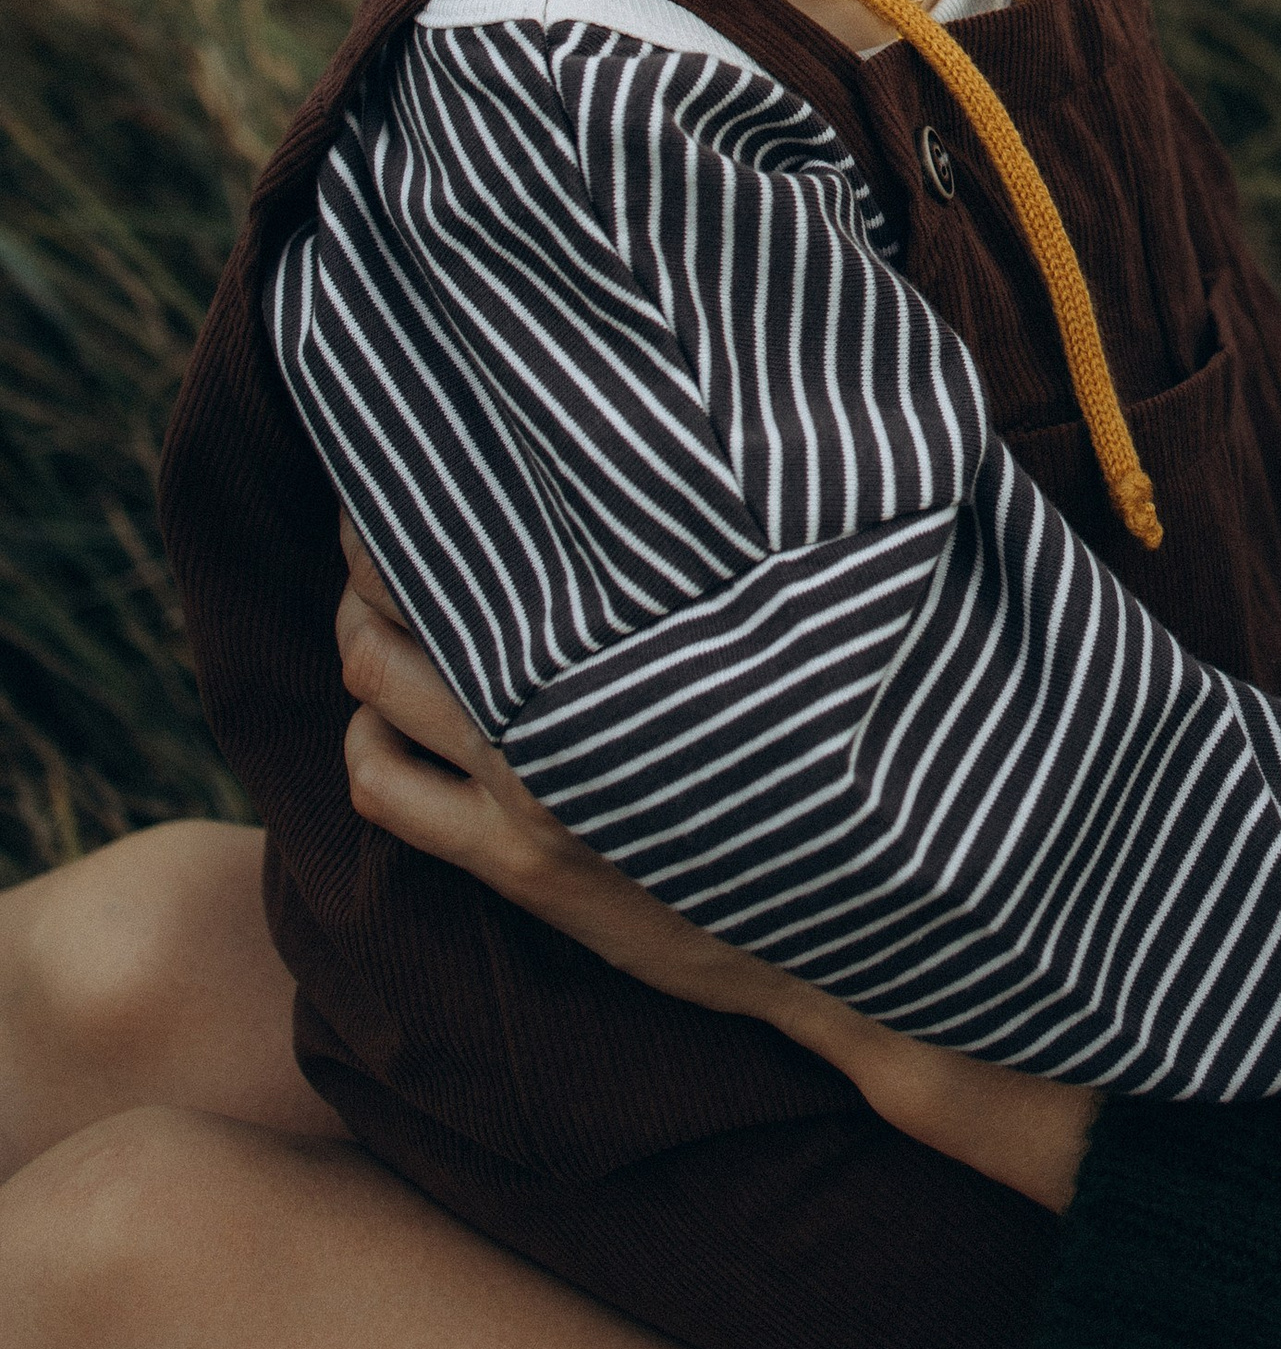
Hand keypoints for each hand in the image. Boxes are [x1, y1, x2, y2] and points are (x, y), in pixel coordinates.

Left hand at [332, 516, 1098, 1214]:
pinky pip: (380, 789)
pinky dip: (365, 741)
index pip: (470, 535)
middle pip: (392, 600)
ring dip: (359, 641)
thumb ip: (714, 553)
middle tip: (384, 531)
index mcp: (619, 631)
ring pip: (370, 686)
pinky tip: (398, 723)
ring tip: (384, 616)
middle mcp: (558, 705)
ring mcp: (526, 791)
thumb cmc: (827, 740)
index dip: (420, 493)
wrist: (852, 913)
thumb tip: (712, 435)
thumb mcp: (782, 627)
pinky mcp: (515, 865)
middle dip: (369, 559)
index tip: (424, 468)